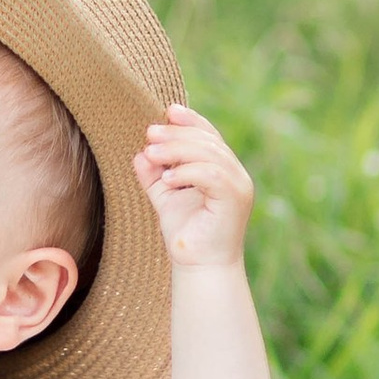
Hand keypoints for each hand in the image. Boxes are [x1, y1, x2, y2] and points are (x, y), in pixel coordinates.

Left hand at [134, 105, 253, 270]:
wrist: (199, 267)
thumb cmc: (185, 235)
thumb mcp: (165, 198)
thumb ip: (154, 176)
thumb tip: (139, 153)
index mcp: (222, 170)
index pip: (210, 136)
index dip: (191, 121)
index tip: (168, 111)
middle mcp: (236, 175)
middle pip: (208, 141)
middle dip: (177, 134)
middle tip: (150, 133)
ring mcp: (239, 186)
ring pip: (210, 154)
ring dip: (177, 150)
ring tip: (152, 153)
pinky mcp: (235, 199)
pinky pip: (212, 175)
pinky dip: (188, 172)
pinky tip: (168, 179)